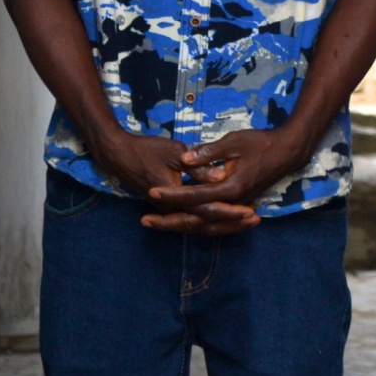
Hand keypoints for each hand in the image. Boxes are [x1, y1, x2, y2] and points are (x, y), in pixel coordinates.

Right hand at [92, 129, 259, 236]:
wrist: (119, 156)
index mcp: (175, 197)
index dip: (230, 210)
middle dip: (232, 222)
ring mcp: (169, 210)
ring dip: (223, 224)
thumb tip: (220, 177)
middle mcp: (172, 209)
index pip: (208, 209)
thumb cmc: (147, 150)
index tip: (250, 210)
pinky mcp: (168, 207)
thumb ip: (198, 167)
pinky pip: (193, 219)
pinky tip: (225, 216)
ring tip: (246, 221)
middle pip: (206, 223)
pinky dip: (211, 219)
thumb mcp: (174, 153)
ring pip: (200, 225)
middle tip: (255, 219)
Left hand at [137, 127, 311, 230]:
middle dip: (169, 221)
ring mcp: (236, 206)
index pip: (195, 195)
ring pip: (205, 225)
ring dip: (181, 226)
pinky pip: (214, 221)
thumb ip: (209, 153)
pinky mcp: (238, 205)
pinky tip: (183, 221)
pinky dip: (198, 223)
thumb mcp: (234, 142)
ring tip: (157, 225)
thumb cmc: (261, 143)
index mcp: (230, 188)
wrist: (287, 152)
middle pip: (197, 219)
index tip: (152, 192)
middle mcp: (232, 203)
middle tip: (145, 221)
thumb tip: (186, 158)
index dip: (172, 194)